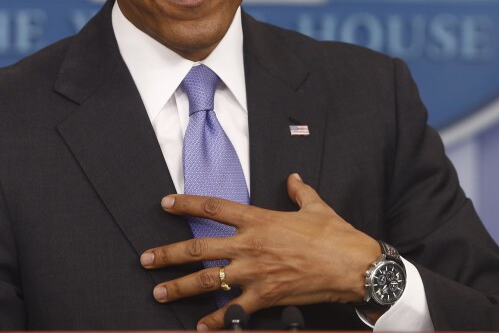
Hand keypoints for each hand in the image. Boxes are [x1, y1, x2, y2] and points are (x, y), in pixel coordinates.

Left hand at [139, 173, 380, 329]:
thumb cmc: (334, 234)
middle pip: (199, 248)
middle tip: (145, 259)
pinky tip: (200, 327)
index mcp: (258, 219)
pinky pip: (234, 312)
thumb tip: (293, 179)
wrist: (353, 265)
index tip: (165, 204)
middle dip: (168, 254)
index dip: (186, 204)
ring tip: (159, 292)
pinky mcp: (265, 297)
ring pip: (207, 281)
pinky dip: (216, 322)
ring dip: (179, 287)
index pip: (213, 207)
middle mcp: (250, 245)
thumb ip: (298, 191)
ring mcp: (255, 273)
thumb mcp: (315, 206)